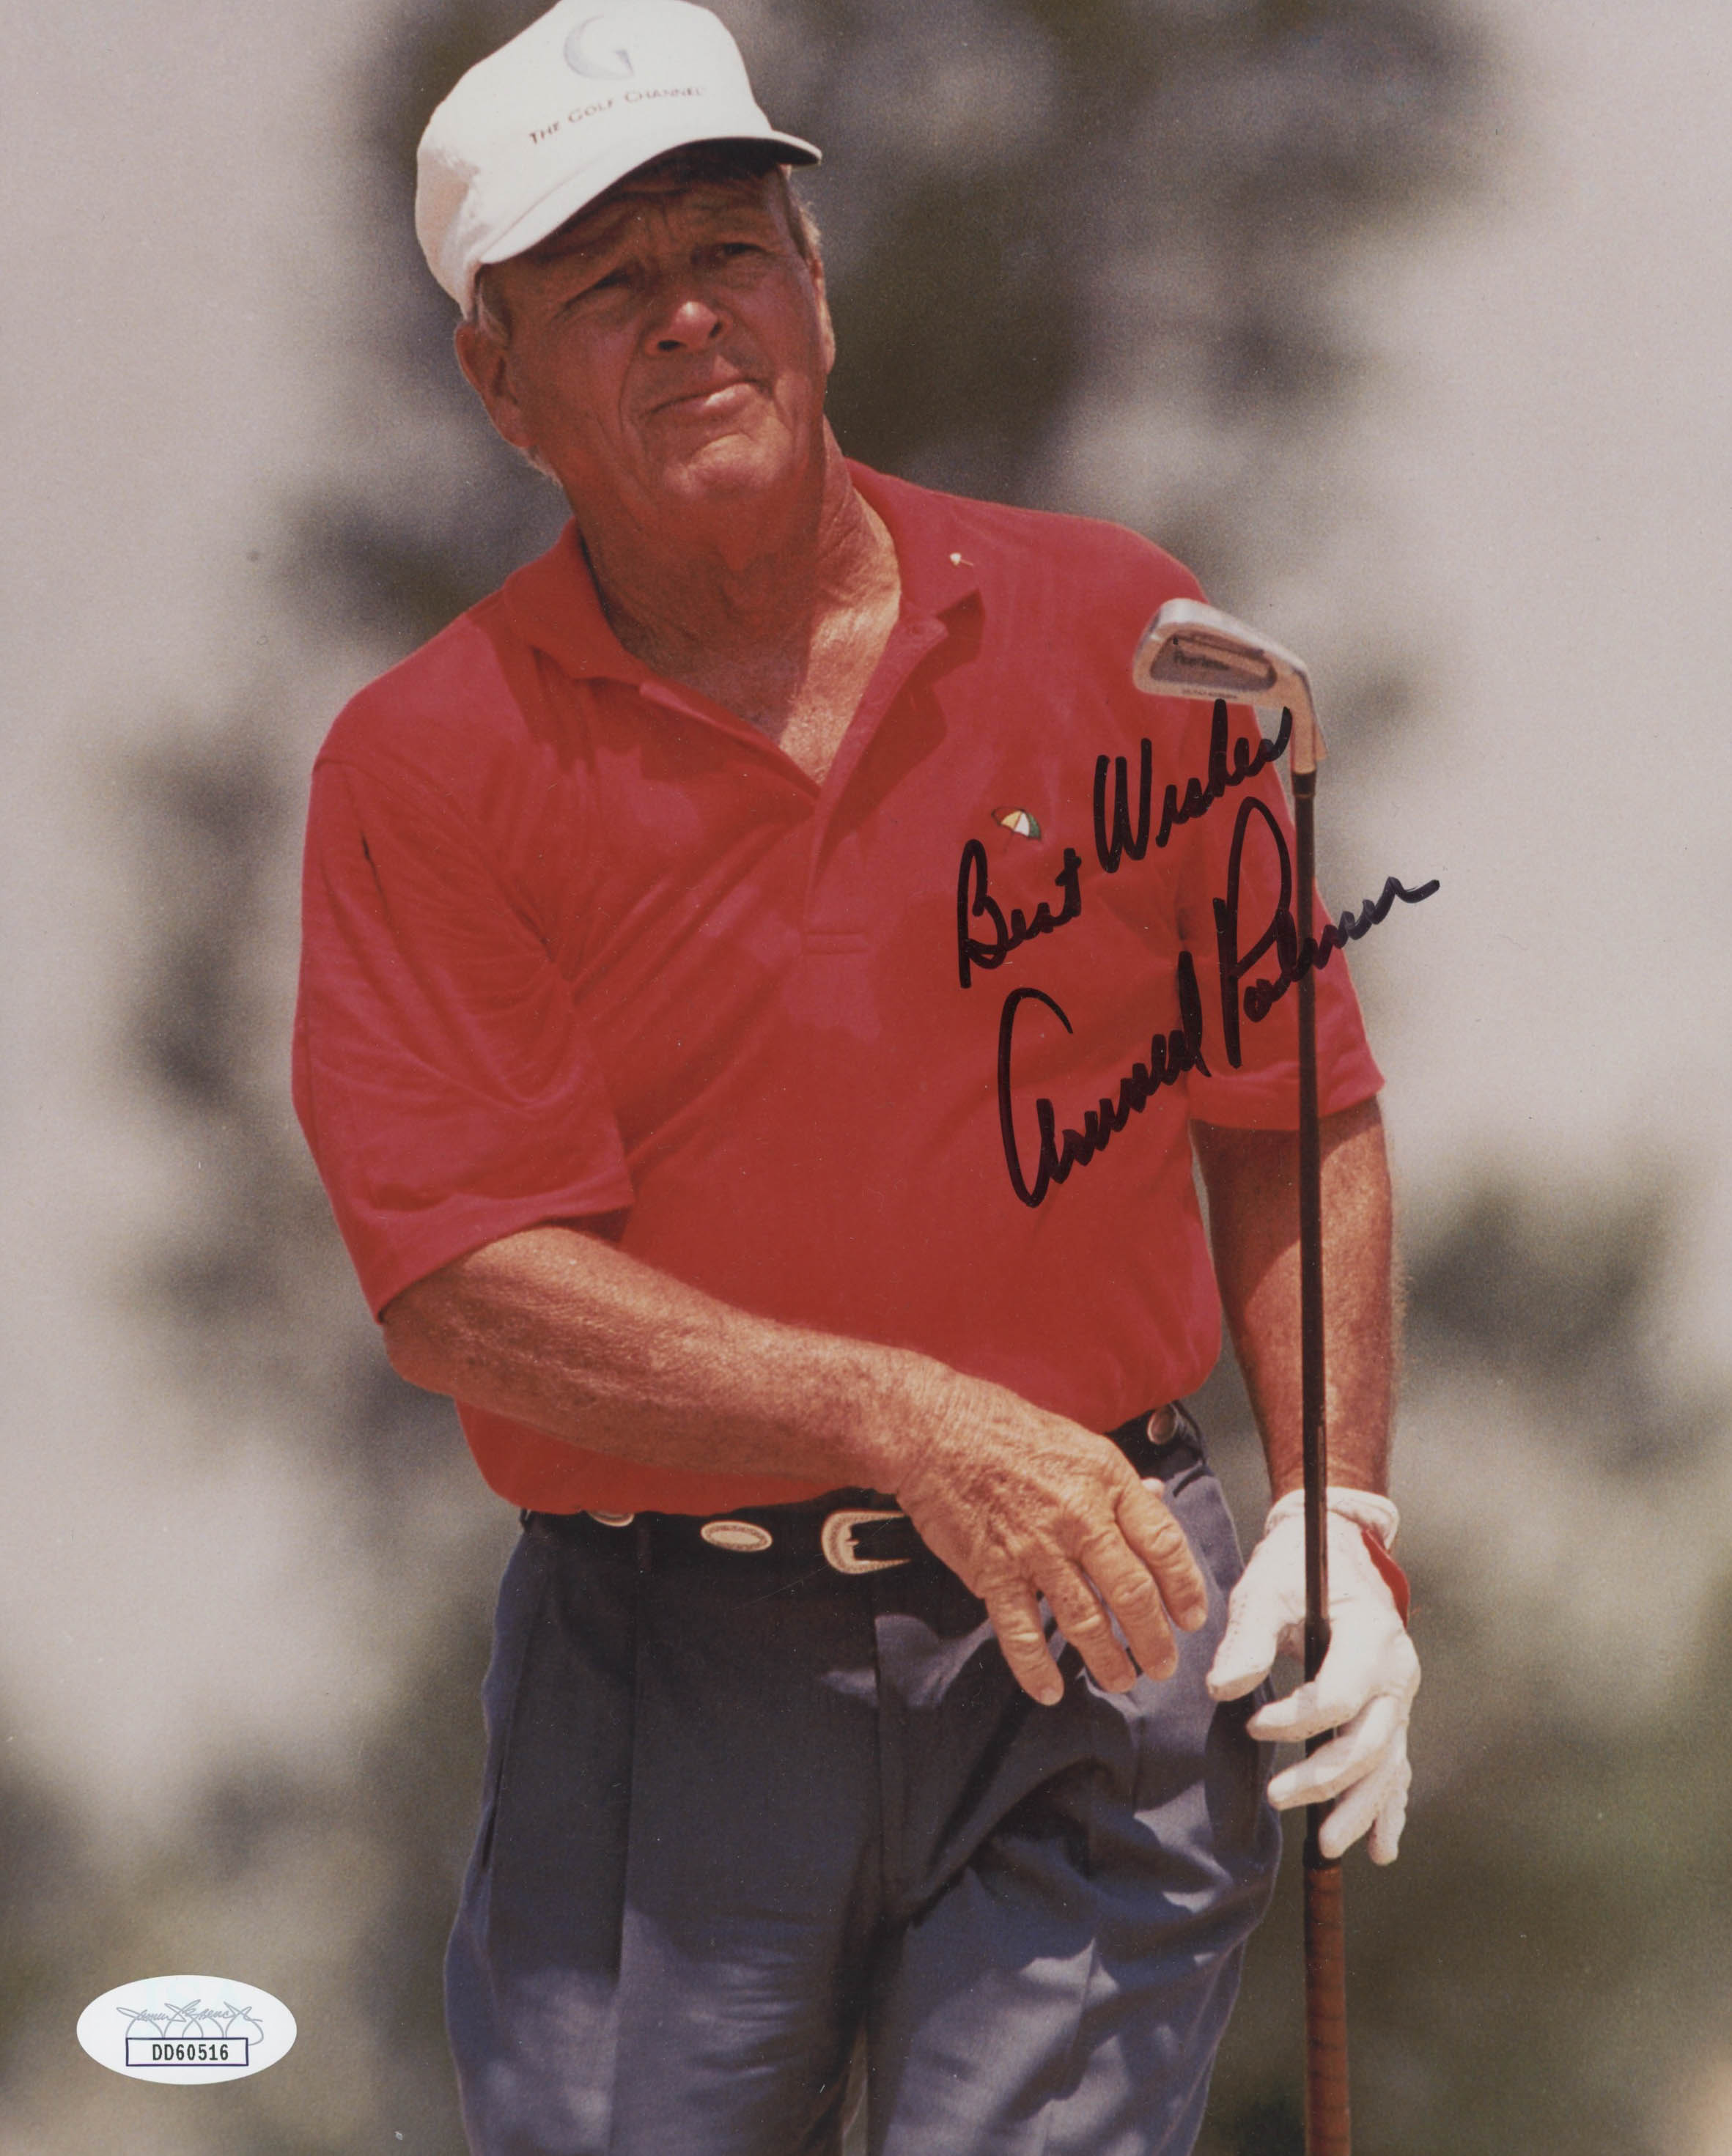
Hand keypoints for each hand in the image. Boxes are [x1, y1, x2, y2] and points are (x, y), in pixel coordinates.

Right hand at [872, 1364, 1210, 1706]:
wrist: (936, 1431)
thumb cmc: (1006, 1429)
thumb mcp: (1080, 1442)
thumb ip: (1119, 1482)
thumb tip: (1156, 1503)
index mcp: (1107, 1482)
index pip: (1163, 1543)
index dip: (1184, 1587)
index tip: (1191, 1616)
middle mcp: (1079, 1517)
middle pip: (1132, 1592)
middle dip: (1153, 1638)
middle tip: (1162, 1664)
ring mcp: (1036, 1548)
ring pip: (1085, 1619)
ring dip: (1107, 1659)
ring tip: (1120, 1679)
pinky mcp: (995, 1570)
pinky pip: (1022, 1631)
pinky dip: (1036, 1667)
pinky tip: (1049, 1689)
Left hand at [1207, 1488, 1417, 1862]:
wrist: (1337, 1552)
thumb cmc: (1295, 1569)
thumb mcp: (1266, 1589)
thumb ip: (1247, 1639)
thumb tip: (1221, 1689)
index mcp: (1371, 1636)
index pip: (1338, 1697)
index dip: (1294, 1721)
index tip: (1250, 1725)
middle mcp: (1396, 1672)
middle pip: (1369, 1742)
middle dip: (1324, 1779)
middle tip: (1276, 1797)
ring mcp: (1399, 1698)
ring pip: (1387, 1765)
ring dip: (1359, 1808)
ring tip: (1328, 1846)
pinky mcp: (1391, 1713)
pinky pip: (1397, 1767)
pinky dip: (1389, 1808)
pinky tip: (1379, 1847)